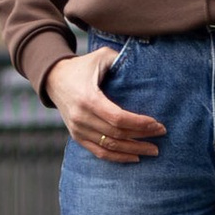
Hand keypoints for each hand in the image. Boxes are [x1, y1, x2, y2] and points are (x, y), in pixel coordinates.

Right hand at [43, 45, 166, 164]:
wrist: (53, 79)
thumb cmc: (82, 66)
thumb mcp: (101, 56)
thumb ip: (120, 59)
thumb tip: (144, 64)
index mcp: (88, 98)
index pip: (118, 118)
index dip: (139, 123)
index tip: (157, 124)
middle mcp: (81, 117)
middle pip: (117, 134)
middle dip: (142, 136)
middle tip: (161, 134)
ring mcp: (78, 129)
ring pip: (110, 146)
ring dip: (133, 150)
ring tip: (153, 150)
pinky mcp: (77, 136)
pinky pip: (99, 152)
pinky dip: (117, 157)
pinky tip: (134, 157)